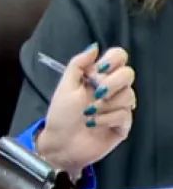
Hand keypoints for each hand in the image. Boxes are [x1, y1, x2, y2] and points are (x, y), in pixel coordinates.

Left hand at [36, 45, 134, 178]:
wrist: (60, 143)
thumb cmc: (60, 114)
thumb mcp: (65, 85)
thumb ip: (78, 64)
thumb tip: (95, 46)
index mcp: (98, 76)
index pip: (118, 57)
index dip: (114, 59)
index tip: (100, 69)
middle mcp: (112, 89)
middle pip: (128, 74)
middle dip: (111, 83)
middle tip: (96, 93)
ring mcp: (119, 107)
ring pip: (128, 95)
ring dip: (104, 104)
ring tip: (88, 112)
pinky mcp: (123, 125)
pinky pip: (124, 115)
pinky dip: (105, 118)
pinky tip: (92, 123)